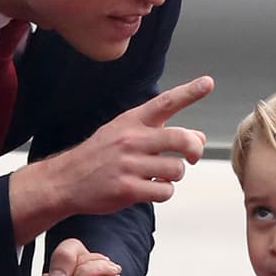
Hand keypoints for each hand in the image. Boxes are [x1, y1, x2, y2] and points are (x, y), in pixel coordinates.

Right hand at [47, 76, 213, 214]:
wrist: (67, 179)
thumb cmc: (101, 155)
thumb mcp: (125, 133)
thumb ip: (160, 133)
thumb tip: (198, 137)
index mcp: (132, 121)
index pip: (165, 102)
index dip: (189, 92)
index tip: (208, 82)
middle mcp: (132, 139)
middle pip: (180, 139)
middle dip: (194, 149)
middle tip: (193, 156)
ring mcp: (129, 165)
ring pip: (176, 170)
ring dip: (174, 175)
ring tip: (160, 176)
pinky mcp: (128, 189)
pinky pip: (164, 191)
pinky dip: (163, 192)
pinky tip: (151, 189)